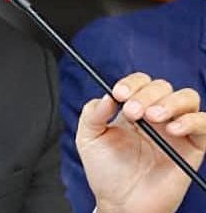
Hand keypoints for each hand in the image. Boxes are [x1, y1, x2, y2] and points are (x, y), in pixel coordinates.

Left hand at [76, 72, 205, 212]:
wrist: (121, 203)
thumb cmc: (106, 171)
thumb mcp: (89, 138)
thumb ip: (92, 114)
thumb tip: (105, 96)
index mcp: (132, 108)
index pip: (139, 82)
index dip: (132, 83)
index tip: (119, 94)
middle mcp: (156, 115)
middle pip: (162, 86)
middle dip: (147, 94)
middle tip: (133, 111)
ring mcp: (176, 129)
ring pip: (187, 98)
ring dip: (170, 102)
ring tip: (153, 117)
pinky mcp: (193, 147)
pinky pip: (204, 124)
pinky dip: (192, 121)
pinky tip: (173, 129)